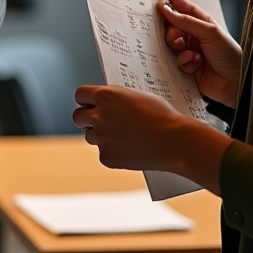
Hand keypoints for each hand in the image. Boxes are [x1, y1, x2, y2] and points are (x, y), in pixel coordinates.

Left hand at [73, 83, 230, 194]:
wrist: (174, 141)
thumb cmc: (161, 115)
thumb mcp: (136, 95)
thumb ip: (116, 99)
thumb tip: (107, 103)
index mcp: (105, 96)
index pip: (80, 94)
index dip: (86, 99)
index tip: (89, 103)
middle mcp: (98, 116)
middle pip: (78, 117)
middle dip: (86, 119)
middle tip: (99, 121)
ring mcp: (101, 138)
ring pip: (90, 136)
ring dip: (101, 136)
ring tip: (123, 136)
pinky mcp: (106, 157)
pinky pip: (104, 153)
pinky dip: (114, 152)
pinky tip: (131, 149)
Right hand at [160, 0, 241, 106]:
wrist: (235, 83)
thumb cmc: (229, 53)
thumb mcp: (209, 32)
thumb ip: (186, 21)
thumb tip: (166, 10)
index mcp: (202, 23)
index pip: (184, 8)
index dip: (172, 1)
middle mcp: (195, 35)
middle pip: (173, 27)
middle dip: (172, 31)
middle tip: (177, 36)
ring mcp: (191, 51)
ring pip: (172, 44)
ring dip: (178, 47)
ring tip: (188, 51)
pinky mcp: (188, 67)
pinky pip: (177, 60)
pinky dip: (185, 61)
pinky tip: (196, 63)